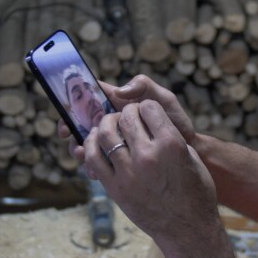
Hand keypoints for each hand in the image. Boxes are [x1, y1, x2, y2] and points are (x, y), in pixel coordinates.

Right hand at [68, 75, 196, 164]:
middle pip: (81, 122)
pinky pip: (100, 162)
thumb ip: (144, 87)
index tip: (68, 108)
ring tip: (82, 154)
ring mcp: (114, 142)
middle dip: (70, 128)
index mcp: (118, 103)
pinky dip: (93, 166)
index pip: (90, 97)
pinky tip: (95, 170)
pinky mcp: (118, 160)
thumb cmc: (177, 121)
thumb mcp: (164, 100)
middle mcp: (112, 121)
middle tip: (68, 134)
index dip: (74, 100)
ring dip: (79, 148)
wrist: (190, 151)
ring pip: (87, 144)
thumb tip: (119, 90)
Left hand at [83, 100, 220, 251]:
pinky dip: (91, 145)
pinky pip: (93, 158)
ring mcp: (129, 173)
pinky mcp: (115, 188)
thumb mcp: (192, 159)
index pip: (149, 107)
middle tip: (127, 117)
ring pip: (105, 134)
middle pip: (126, 117)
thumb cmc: (195, 194)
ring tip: (110, 126)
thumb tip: (151, 123)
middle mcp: (148, 156)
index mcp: (171, 144)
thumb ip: (171, 137)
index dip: (146, 107)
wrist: (187, 230)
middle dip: (126, 113)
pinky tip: (96, 141)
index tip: (145, 111)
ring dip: (106, 124)